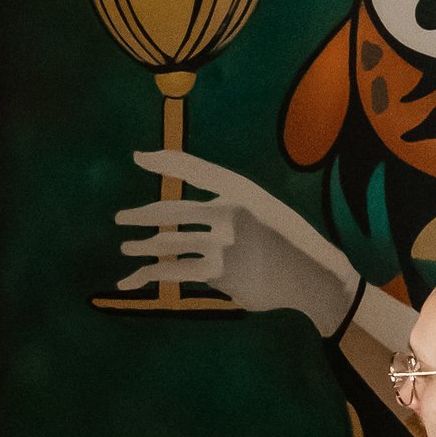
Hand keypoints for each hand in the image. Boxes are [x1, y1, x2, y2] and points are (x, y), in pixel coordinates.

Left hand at [116, 148, 360, 331]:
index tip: (138, 157)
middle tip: (121, 218)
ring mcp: (223, 243)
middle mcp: (229, 212)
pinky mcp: (220, 273)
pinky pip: (176, 271)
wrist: (314, 274)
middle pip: (172, 211)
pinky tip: (134, 279)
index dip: (165, 161)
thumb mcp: (261, 210)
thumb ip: (225, 209)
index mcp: (240, 189)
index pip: (195, 169)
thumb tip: (187, 224)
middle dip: (141, 216)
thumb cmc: (285, 240)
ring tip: (127, 248)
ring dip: (143, 248)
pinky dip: (150, 275)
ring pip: (169, 244)